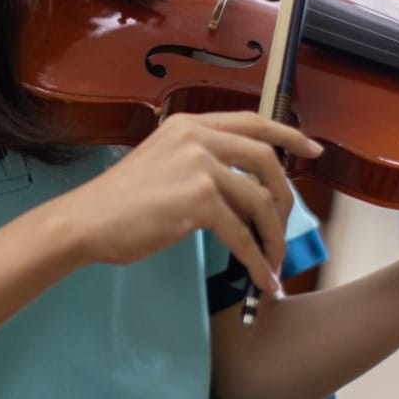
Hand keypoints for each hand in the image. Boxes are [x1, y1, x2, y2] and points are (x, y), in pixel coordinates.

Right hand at [46, 111, 322, 294]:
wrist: (85, 221)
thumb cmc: (119, 202)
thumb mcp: (163, 163)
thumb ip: (200, 163)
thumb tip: (243, 189)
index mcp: (190, 125)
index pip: (252, 122)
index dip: (288, 136)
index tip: (313, 150)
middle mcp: (198, 138)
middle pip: (266, 160)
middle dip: (284, 197)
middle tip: (286, 225)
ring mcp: (199, 166)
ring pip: (259, 201)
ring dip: (273, 237)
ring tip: (272, 262)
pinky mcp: (198, 200)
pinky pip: (242, 234)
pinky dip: (256, 260)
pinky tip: (261, 277)